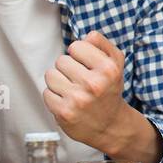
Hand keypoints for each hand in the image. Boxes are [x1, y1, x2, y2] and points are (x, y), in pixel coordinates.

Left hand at [42, 31, 128, 148]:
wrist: (110, 126)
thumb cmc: (109, 91)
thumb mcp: (116, 64)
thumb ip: (103, 45)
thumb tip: (87, 36)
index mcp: (108, 69)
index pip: (76, 46)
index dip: (79, 54)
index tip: (86, 64)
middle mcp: (94, 84)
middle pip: (61, 60)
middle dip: (68, 68)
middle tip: (80, 80)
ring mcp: (78, 99)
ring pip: (51, 75)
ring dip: (59, 82)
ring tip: (72, 90)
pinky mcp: (64, 112)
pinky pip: (46, 93)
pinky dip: (54, 97)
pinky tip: (67, 101)